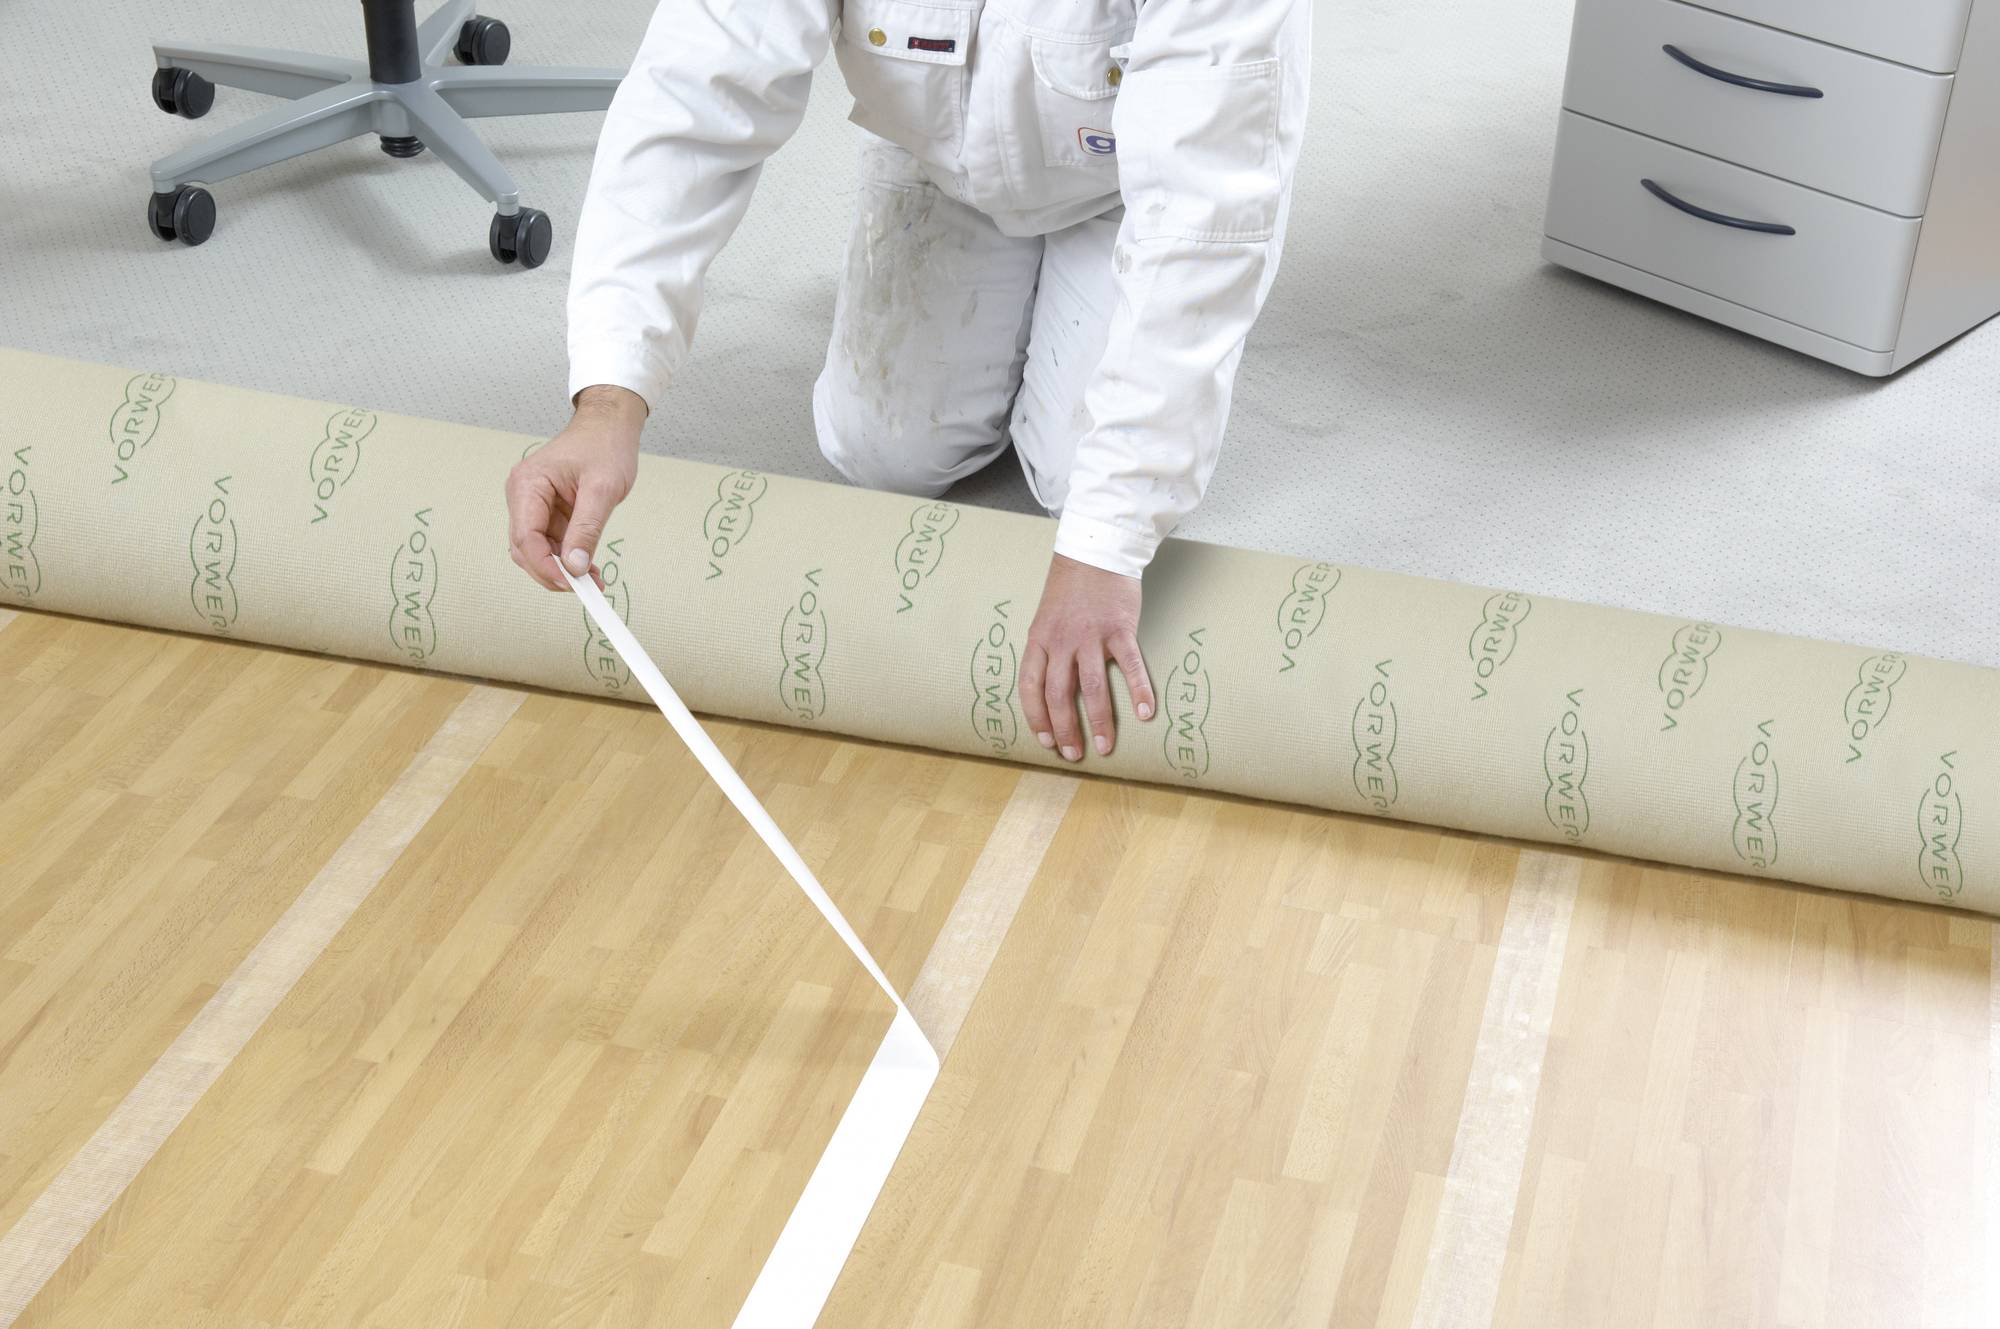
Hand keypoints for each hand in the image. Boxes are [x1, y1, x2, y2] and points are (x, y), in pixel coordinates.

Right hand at [506, 385, 644, 590]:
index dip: (545, 567)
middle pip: (525, 549)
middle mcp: (523, 496)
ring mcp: (533, 505)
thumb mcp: (602, 489)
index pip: (526, 537)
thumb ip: (587, 529)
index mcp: (528, 485)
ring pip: (538, 551)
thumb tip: (574, 566)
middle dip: (552, 573)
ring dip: (562, 570)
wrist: (609, 425)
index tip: (571, 584)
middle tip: (585, 589)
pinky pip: (552, 543)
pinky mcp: (547, 511)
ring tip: (594, 581)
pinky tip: (589, 568)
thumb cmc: (605, 445)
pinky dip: (567, 558)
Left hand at [1021, 554, 1155, 761]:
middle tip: (1075, 754)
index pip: (1029, 687)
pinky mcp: (1119, 628)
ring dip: (1099, 721)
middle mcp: (1061, 641)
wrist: (1094, 551)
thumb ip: (1047, 650)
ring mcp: (1090, 635)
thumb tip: (1049, 689)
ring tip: (1106, 746)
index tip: (1046, 741)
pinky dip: (1138, 691)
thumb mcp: (1045, 618)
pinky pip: (1129, 666)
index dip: (1036, 718)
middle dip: (1066, 730)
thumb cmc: (1070, 588)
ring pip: (1092, 687)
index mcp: (1038, 640)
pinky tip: (1145, 713)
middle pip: (1059, 695)